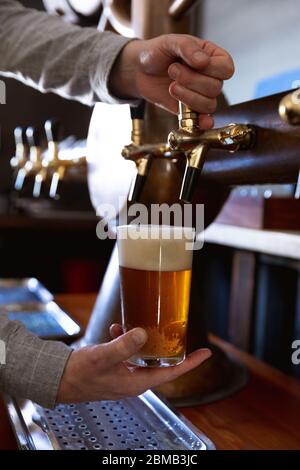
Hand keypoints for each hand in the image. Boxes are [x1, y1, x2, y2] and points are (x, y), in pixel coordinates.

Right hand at [57, 324, 211, 402]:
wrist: (58, 379)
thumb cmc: (80, 374)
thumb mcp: (103, 357)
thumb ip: (124, 346)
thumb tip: (143, 333)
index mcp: (136, 382)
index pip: (171, 373)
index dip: (190, 363)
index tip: (206, 353)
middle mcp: (133, 380)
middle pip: (160, 363)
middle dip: (168, 347)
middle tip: (178, 331)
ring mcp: (124, 374)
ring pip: (143, 355)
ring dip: (143, 340)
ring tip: (141, 324)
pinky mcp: (114, 367)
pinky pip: (127, 352)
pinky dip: (125, 339)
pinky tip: (116, 328)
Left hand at [109, 34, 233, 128]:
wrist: (140, 70)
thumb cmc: (158, 52)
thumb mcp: (171, 42)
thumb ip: (188, 47)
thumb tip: (203, 62)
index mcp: (212, 58)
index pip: (226, 68)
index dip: (212, 69)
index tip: (193, 63)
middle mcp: (211, 78)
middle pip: (215, 88)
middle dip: (192, 80)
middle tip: (172, 70)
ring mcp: (201, 95)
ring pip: (209, 104)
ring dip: (188, 96)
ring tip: (171, 86)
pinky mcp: (190, 110)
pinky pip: (202, 119)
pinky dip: (202, 122)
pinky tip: (200, 122)